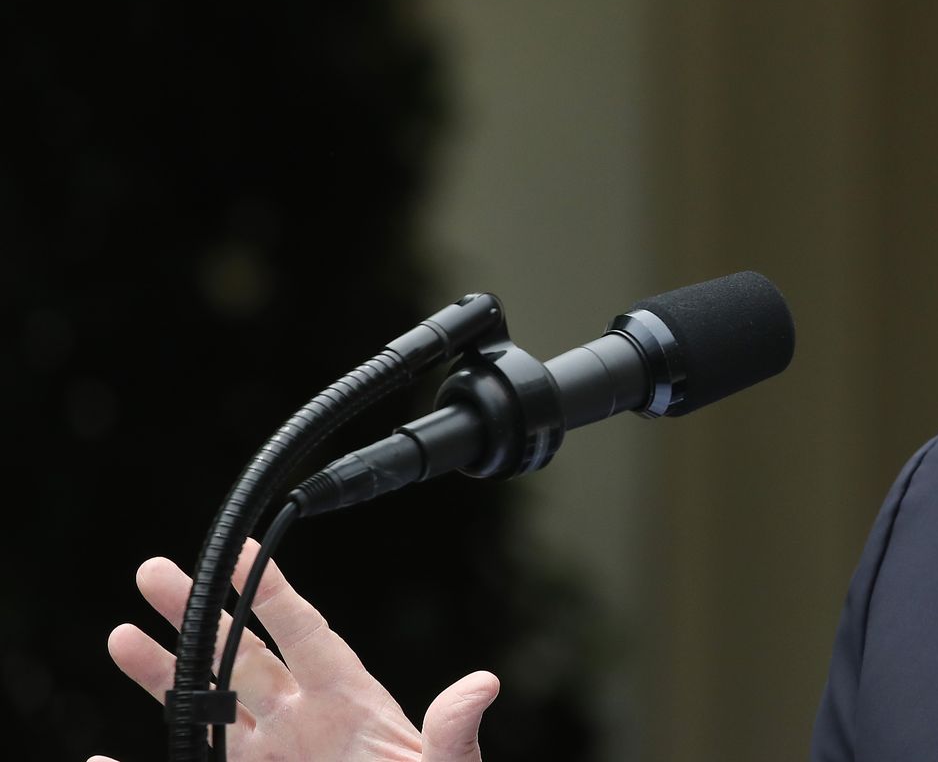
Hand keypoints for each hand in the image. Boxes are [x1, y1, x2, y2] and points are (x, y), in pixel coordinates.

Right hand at [91, 540, 498, 761]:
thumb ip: (453, 733)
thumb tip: (484, 685)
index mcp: (349, 700)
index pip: (305, 630)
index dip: (271, 589)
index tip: (239, 547)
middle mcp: (301, 719)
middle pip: (240, 653)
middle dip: (198, 612)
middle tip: (154, 571)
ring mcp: (270, 755)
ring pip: (206, 706)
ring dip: (163, 674)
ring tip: (121, 635)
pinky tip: (103, 756)